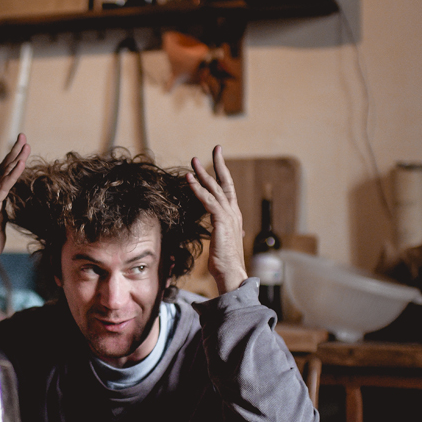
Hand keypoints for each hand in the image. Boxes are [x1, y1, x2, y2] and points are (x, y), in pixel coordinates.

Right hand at [0, 134, 29, 266]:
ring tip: (24, 146)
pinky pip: (3, 188)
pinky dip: (12, 176)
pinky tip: (20, 166)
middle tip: (23, 137)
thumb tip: (12, 210)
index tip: (24, 147)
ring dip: (15, 159)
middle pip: (4, 169)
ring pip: (3, 175)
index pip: (6, 175)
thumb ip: (6, 213)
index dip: (15, 161)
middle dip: (15, 152)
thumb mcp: (2, 224)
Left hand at [187, 145, 247, 293]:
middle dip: (219, 164)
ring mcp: (228, 216)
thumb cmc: (224, 262)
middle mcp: (233, 212)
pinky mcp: (221, 221)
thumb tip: (217, 231)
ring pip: (215, 188)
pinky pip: (207, 200)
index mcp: (233, 216)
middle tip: (216, 148)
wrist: (231, 273)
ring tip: (194, 161)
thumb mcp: (221, 242)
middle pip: (225, 183)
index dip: (223, 175)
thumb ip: (220, 232)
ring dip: (203, 173)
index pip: (228, 190)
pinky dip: (197, 188)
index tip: (217, 161)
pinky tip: (188, 179)